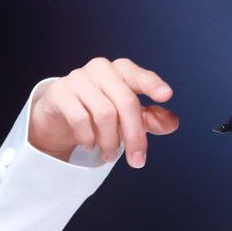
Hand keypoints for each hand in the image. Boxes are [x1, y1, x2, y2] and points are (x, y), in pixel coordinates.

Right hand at [29, 57, 179, 167]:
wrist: (59, 116)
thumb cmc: (98, 111)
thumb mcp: (128, 117)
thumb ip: (150, 119)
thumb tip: (172, 123)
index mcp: (122, 71)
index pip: (139, 75)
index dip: (153, 85)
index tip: (166, 95)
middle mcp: (101, 69)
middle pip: (126, 102)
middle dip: (134, 136)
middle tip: (137, 161)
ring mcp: (78, 78)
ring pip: (104, 113)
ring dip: (110, 141)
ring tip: (109, 155)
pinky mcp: (59, 92)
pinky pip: (80, 119)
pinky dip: (89, 138)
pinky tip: (90, 145)